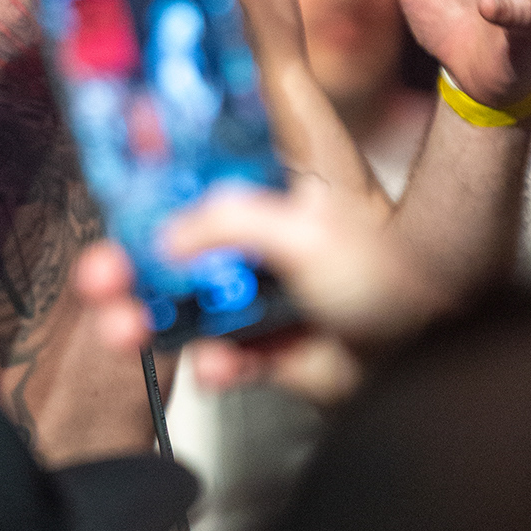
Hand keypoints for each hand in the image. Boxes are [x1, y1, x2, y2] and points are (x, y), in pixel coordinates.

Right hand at [73, 176, 446, 375]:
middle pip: (175, 243)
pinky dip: (215, 365)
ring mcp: (263, 293)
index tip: (107, 183)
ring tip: (119, 329)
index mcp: (274, 185)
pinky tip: (221, 365)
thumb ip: (226, 222)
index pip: (199, 165)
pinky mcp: (269, 350)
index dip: (149, 172)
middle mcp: (262, 235)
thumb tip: (163, 237)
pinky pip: (222, 357)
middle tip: (96, 277)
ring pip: (184, 305)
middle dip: (126, 263)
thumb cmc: (391, 274)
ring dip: (146, 320)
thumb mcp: (304, 228)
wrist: (434, 359)